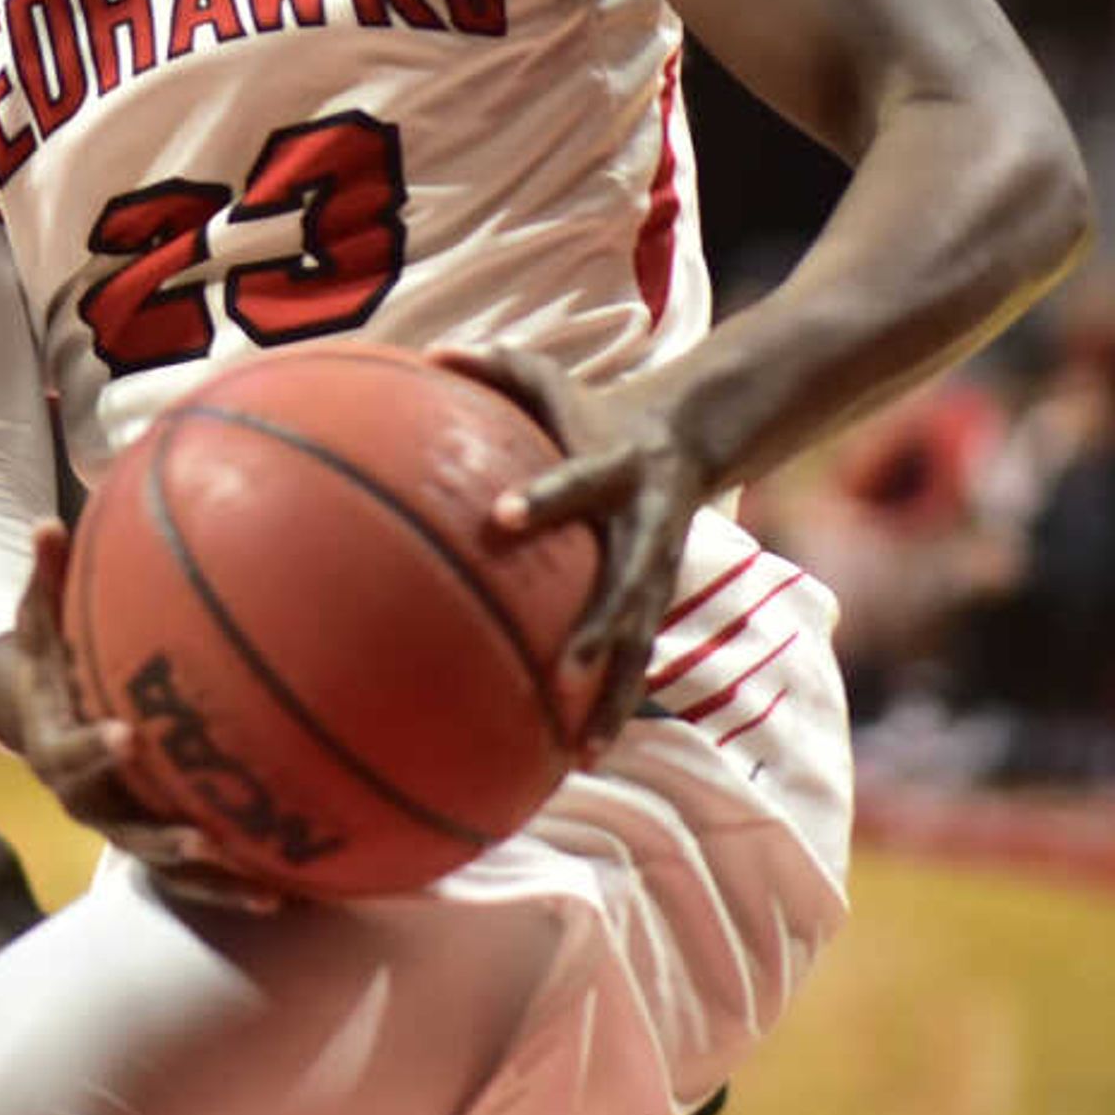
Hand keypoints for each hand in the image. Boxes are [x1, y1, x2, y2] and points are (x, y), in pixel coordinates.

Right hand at [0, 525, 280, 912]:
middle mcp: (89, 799)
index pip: (75, 752)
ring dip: (211, 877)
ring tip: (262, 884)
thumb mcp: (39, 626)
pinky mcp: (157, 841)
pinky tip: (292, 893)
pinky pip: (196, 874)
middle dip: (162, 832)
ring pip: (166, 864)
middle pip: (123, 827)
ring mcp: (124, 826)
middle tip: (203, 833)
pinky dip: (235, 885)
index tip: (131, 735)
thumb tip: (46, 520)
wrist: (44, 721)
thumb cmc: (53, 663)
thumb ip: (45, 583)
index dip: (98, 749)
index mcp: (57, 749)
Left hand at [463, 346, 706, 759]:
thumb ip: (495, 367)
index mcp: (616, 470)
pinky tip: (580, 760)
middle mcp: (644, 530)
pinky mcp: (652, 607)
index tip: (500, 515)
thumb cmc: (590, 409)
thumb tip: (428, 353)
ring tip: (583, 751)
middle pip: (629, 583)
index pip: (578, 482)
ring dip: (613, 696)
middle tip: (565, 665)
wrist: (686, 436)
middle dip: (602, 624)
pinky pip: (631, 665)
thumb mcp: (549, 379)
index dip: (546, 499)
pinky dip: (610, 711)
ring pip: (639, 642)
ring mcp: (654, 575)